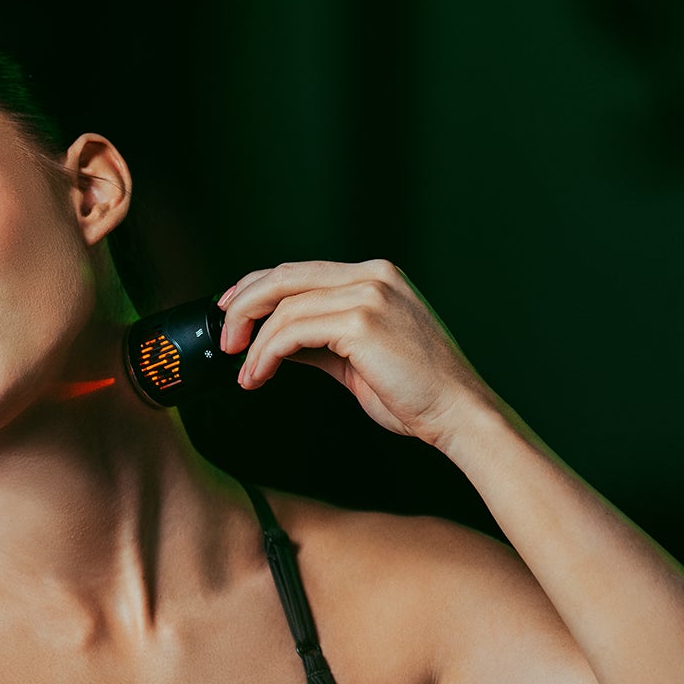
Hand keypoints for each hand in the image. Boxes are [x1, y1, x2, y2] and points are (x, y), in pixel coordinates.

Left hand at [218, 259, 502, 446]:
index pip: (299, 271)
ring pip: (284, 307)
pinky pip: (292, 332)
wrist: (457, 412)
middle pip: (285, 277)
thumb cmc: (416, 391)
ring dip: (254, 343)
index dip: (256, 288)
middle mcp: (373, 276)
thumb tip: (276, 340)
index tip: (230, 310)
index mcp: (376, 277)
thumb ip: (320, 338)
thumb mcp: (359, 354)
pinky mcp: (362, 322)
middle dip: (243, 306)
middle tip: (225, 340)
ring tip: (246, 372)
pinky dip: (266, 355)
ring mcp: (369, 295)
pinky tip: (259, 375)